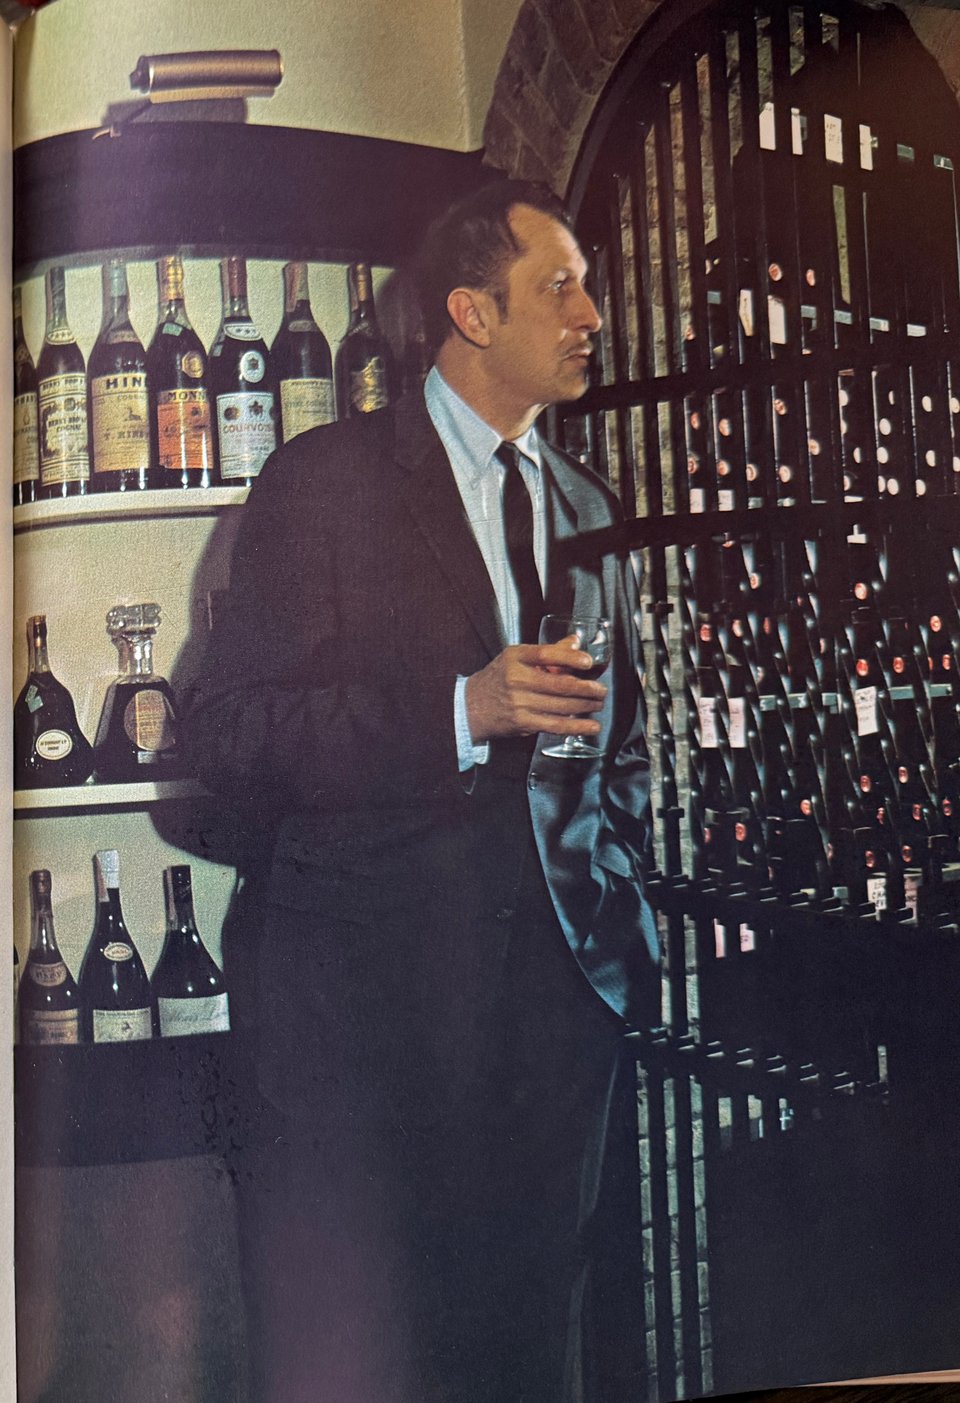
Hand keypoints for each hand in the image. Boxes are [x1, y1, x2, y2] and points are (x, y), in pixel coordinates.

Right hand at [465, 639, 606, 742]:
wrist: (470, 707)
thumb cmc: (497, 679)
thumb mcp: (516, 658)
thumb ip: (548, 651)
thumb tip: (575, 642)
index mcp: (515, 657)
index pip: (546, 654)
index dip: (570, 658)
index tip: (588, 662)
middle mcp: (516, 679)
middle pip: (558, 684)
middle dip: (586, 688)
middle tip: (601, 689)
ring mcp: (519, 703)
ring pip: (560, 705)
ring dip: (585, 706)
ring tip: (598, 703)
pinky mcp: (523, 723)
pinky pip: (555, 725)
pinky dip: (576, 726)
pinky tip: (591, 726)